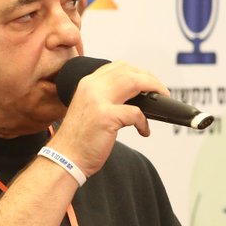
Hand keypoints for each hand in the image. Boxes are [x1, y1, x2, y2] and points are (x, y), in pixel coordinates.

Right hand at [50, 60, 168, 175]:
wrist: (65, 158)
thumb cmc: (78, 139)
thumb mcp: (89, 109)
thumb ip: (105, 98)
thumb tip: (134, 97)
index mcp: (87, 84)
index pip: (117, 67)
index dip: (137, 71)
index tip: (148, 81)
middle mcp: (92, 87)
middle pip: (129, 71)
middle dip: (150, 78)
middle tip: (160, 90)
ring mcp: (98, 100)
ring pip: (134, 82)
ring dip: (153, 88)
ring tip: (160, 98)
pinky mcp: (106, 117)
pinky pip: (136, 113)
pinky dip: (144, 123)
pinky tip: (144, 131)